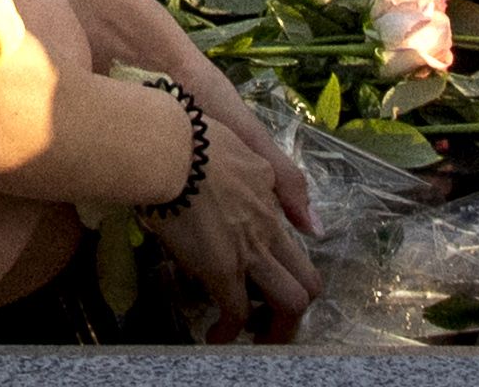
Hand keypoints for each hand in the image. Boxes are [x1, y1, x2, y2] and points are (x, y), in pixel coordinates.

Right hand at [130, 81, 322, 339]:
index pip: (293, 241)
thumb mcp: (238, 144)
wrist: (170, 148)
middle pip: (308, 280)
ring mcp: (250, 250)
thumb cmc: (192, 139)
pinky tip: (214, 336)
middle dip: (295, 309)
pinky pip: (236, 311)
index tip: (265, 279)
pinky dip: (228, 330)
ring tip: (254, 338)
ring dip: (275, 328)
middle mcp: (269, 228)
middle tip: (271, 323)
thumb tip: (283, 201)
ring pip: (290, 302)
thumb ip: (260, 173)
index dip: (287, 267)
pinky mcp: (223, 268)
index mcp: (269, 198)